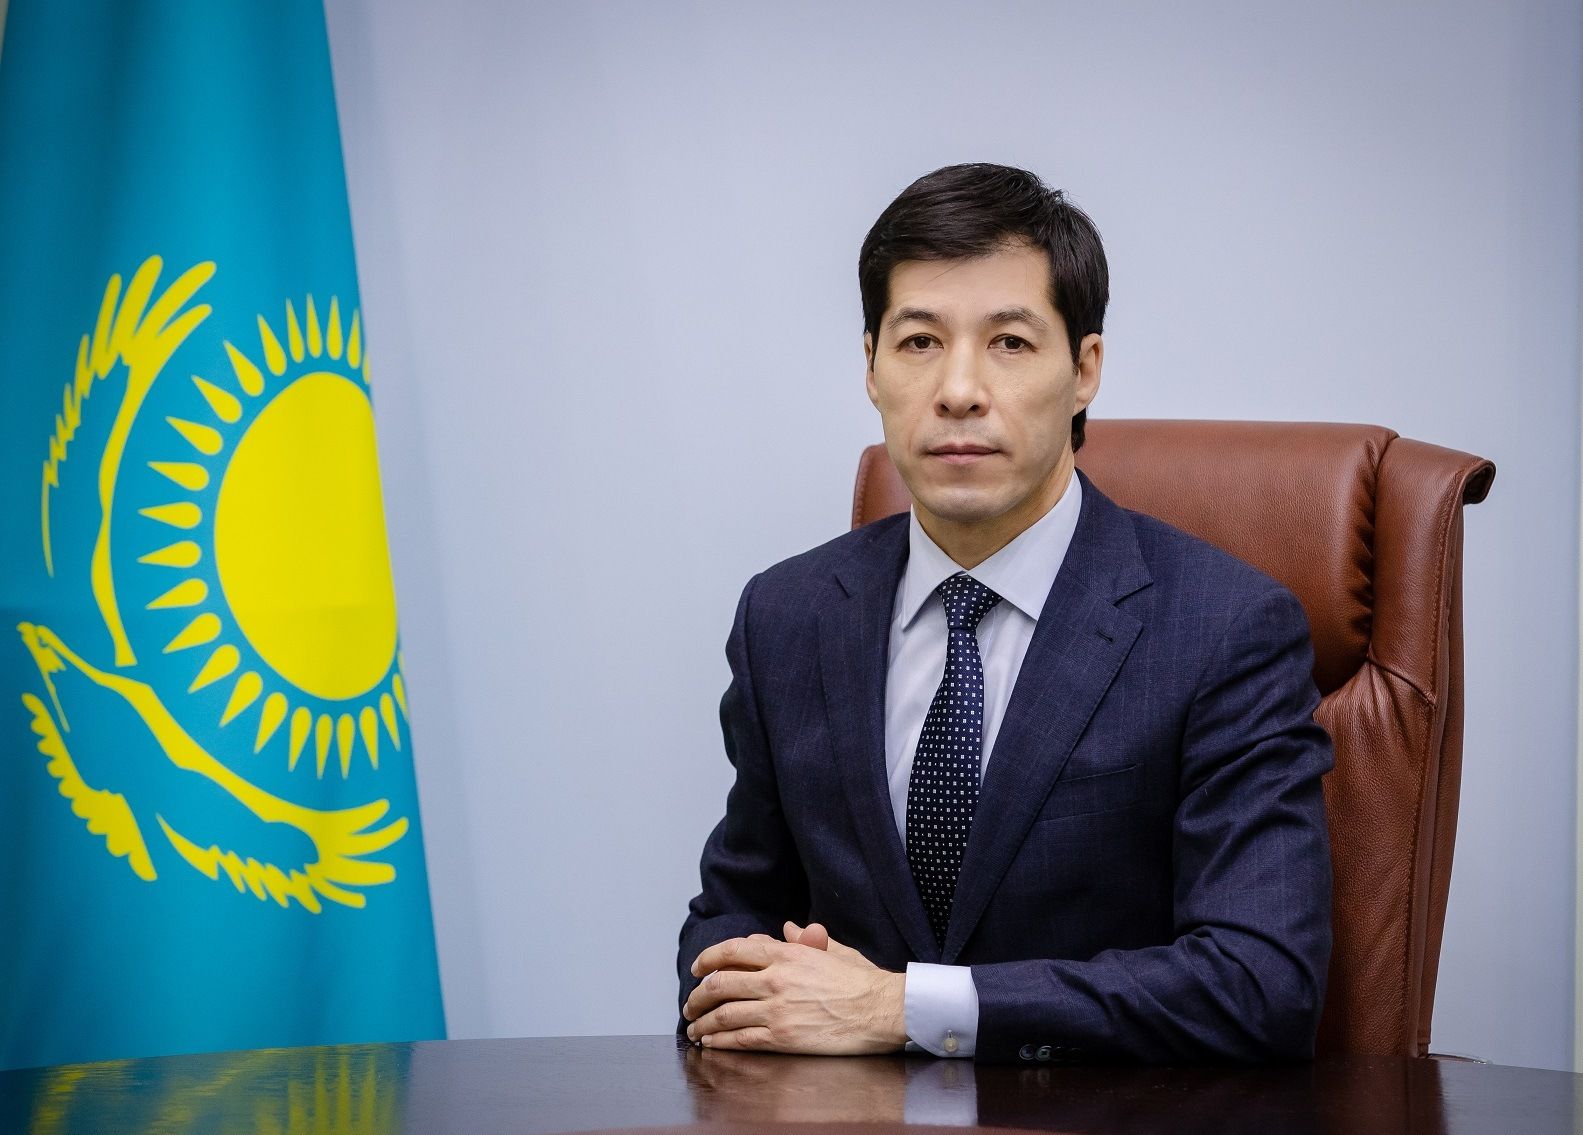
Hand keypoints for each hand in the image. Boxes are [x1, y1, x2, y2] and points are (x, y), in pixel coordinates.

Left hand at [684, 923, 906, 1053]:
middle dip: (697, 996)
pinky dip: (719, 1041)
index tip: (697, 968)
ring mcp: (777, 1009)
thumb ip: (804, 940)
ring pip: (724, 1013)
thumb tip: (788, 927)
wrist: (880, 1010)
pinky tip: (711, 1043)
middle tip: (689, 1005)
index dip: (708, 959)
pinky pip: (740, 1039)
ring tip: (693, 1028)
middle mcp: (776, 979)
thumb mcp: (832, 950)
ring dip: (702, 1022)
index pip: (733, 951)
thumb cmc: (860, 981)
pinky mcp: (782, 1037)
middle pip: (720, 984)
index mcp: (786, 954)